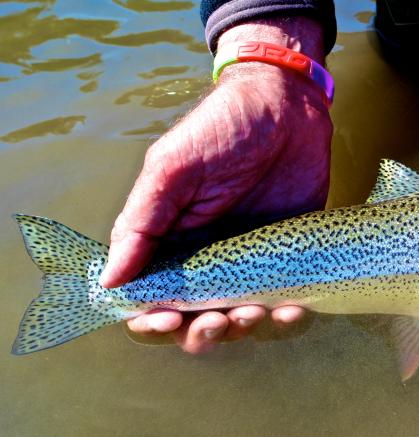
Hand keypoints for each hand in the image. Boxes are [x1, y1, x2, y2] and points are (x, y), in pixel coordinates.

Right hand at [100, 18, 331, 353]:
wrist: (288, 104)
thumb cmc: (222, 128)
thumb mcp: (172, 169)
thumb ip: (142, 224)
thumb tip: (110, 281)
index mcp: (170, 242)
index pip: (151, 300)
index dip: (152, 321)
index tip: (166, 318)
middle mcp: (208, 260)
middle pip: (195, 320)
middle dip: (201, 332)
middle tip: (216, 319)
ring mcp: (251, 261)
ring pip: (241, 318)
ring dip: (242, 328)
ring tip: (253, 312)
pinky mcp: (290, 257)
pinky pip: (286, 299)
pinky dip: (286, 316)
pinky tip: (291, 309)